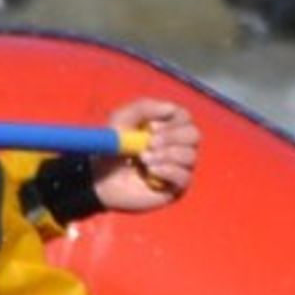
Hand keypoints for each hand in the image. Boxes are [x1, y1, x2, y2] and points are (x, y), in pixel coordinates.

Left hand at [91, 99, 199, 215]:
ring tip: (143, 158)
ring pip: (190, 156)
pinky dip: (168, 171)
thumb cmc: (113, 147)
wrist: (100, 177)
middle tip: (149, 143)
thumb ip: (144, 107)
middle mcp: (178, 146)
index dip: (172, 120)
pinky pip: (184, 177)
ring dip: (167, 154)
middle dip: (172, 136)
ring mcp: (178, 167)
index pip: (185, 117)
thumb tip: (171, 108)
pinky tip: (150, 171)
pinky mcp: (175, 187)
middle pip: (193, 135)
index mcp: (168, 126)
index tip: (150, 127)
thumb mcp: (122, 119)